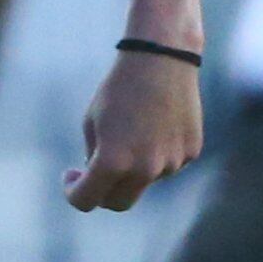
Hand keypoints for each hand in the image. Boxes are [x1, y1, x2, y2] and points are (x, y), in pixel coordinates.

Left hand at [67, 46, 204, 208]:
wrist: (162, 58)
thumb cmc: (119, 88)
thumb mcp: (92, 122)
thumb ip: (94, 157)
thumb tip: (102, 180)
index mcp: (112, 162)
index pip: (86, 201)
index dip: (73, 193)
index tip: (72, 179)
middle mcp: (145, 170)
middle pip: (118, 203)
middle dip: (103, 193)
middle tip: (94, 174)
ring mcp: (171, 164)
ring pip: (144, 180)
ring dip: (133, 166)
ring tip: (134, 126)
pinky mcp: (190, 153)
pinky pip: (167, 163)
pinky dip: (157, 153)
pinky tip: (156, 122)